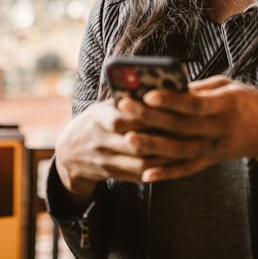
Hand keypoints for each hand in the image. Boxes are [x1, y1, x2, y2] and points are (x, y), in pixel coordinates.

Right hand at [53, 99, 179, 206]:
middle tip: (188, 129)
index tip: (174, 108)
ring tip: (186, 148)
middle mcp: (102, 141)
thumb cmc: (95, 121)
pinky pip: (139, 176)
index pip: (128, 117)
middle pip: (137, 142)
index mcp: (100, 118)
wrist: (69, 153)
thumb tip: (159, 83)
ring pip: (141, 163)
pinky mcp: (113, 175)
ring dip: (165, 157)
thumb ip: (127, 99)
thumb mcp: (105, 106)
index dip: (151, 114)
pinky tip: (175, 163)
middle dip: (163, 137)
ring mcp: (107, 161)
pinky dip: (158, 170)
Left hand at [118, 75, 257, 188]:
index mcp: (227, 105)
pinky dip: (167, 174)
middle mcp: (220, 129)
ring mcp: (215, 148)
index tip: (147, 94)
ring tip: (128, 137)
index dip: (171, 100)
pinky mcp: (211, 161)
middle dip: (151, 118)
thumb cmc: (248, 101)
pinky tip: (146, 174)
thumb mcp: (229, 86)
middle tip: (124, 108)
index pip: (195, 104)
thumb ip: (199, 88)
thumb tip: (167, 85)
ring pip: (180, 151)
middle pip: (181, 126)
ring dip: (152, 146)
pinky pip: (186, 169)